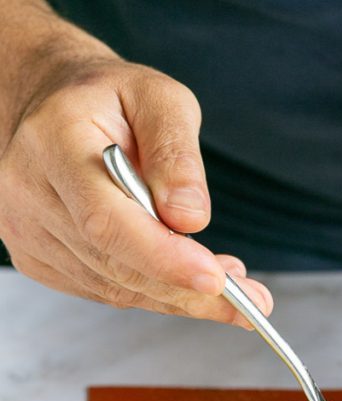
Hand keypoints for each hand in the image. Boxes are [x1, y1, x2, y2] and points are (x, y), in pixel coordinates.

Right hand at [0, 49, 271, 324]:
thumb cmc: (107, 98)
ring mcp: (27, 232)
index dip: (163, 258)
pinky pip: (107, 291)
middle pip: (114, 264)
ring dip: (180, 296)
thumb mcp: (156, 96)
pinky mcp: (38, 259)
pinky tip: (188, 278)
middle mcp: (29, 193)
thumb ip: (176, 151)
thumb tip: (191, 216)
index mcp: (53, 143)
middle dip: (188, 290)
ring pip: (115, 287)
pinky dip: (156, 293)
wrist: (50, 104)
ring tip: (232, 284)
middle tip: (252, 300)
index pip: (106, 220)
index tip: (216, 279)